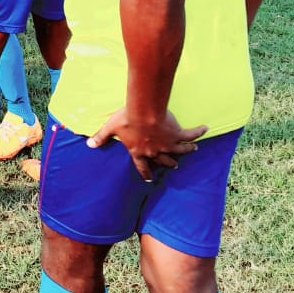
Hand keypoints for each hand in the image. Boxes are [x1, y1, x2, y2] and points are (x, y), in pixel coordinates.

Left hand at [87, 108, 207, 182]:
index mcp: (138, 152)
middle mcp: (155, 151)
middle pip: (164, 161)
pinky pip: (190, 135)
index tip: (148, 179)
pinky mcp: (177, 134)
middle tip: (174, 166)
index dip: (145, 173)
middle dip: (169, 164)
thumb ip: (101, 137)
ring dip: (186, 151)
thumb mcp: (111, 128)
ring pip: (179, 151)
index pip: (142, 167)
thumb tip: (89, 145)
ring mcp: (168, 144)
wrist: (144, 113)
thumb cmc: (126, 120)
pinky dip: (198, 133)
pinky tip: (205, 128)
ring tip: (193, 150)